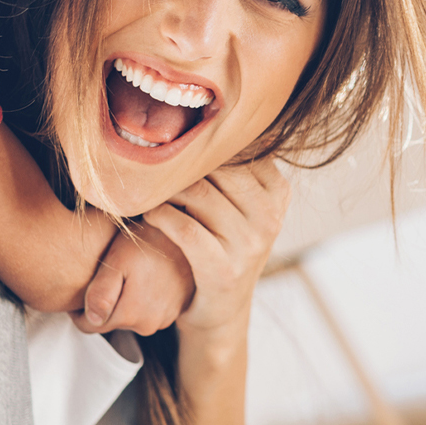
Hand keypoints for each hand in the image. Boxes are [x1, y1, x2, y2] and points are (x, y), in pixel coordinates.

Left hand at [72, 219, 194, 334]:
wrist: (186, 233)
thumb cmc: (149, 240)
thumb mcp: (117, 260)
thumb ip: (100, 293)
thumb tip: (90, 319)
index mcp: (130, 314)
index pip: (89, 325)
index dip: (79, 309)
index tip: (82, 287)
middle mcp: (148, 324)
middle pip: (110, 321)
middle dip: (104, 303)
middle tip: (108, 273)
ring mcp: (163, 319)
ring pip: (129, 317)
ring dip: (124, 300)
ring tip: (128, 272)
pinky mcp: (174, 312)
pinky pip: (146, 311)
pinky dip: (141, 298)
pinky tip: (144, 276)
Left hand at [141, 158, 289, 342]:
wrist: (220, 312)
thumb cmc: (221, 244)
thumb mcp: (238, 204)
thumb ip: (230, 166)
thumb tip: (202, 112)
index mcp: (277, 191)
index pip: (237, 148)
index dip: (200, 143)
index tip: (173, 142)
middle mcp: (270, 216)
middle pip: (216, 168)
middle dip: (180, 164)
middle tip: (152, 162)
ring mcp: (251, 245)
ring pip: (197, 194)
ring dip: (165, 189)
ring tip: (148, 188)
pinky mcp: (224, 270)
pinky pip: (183, 228)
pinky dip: (159, 216)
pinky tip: (148, 214)